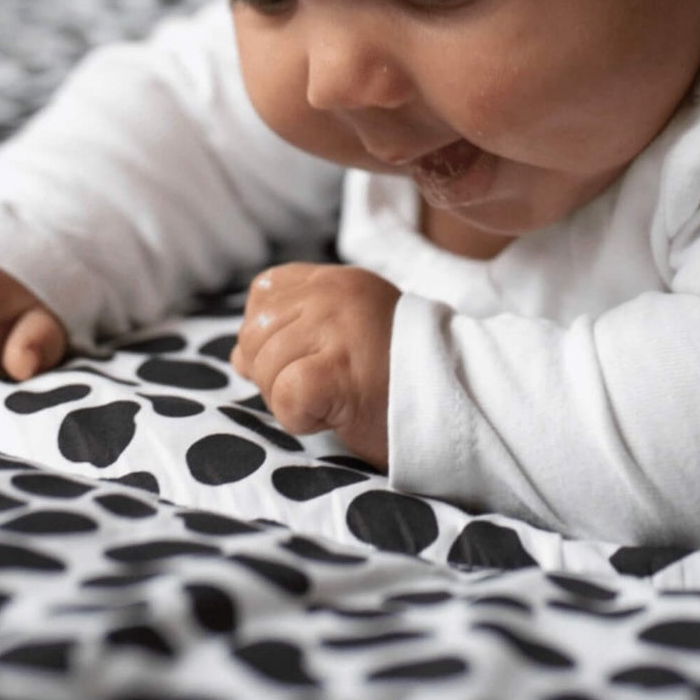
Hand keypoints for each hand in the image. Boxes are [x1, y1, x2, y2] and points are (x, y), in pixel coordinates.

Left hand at [231, 262, 399, 468]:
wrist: (460, 397)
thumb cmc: (400, 374)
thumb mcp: (347, 332)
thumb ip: (295, 330)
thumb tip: (238, 355)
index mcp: (335, 280)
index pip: (265, 292)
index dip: (271, 334)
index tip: (307, 357)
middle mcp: (332, 295)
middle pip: (254, 334)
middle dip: (272, 373)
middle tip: (321, 389)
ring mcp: (336, 329)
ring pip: (264, 367)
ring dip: (287, 400)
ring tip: (333, 401)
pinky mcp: (339, 371)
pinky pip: (287, 396)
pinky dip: (300, 419)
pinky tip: (333, 416)